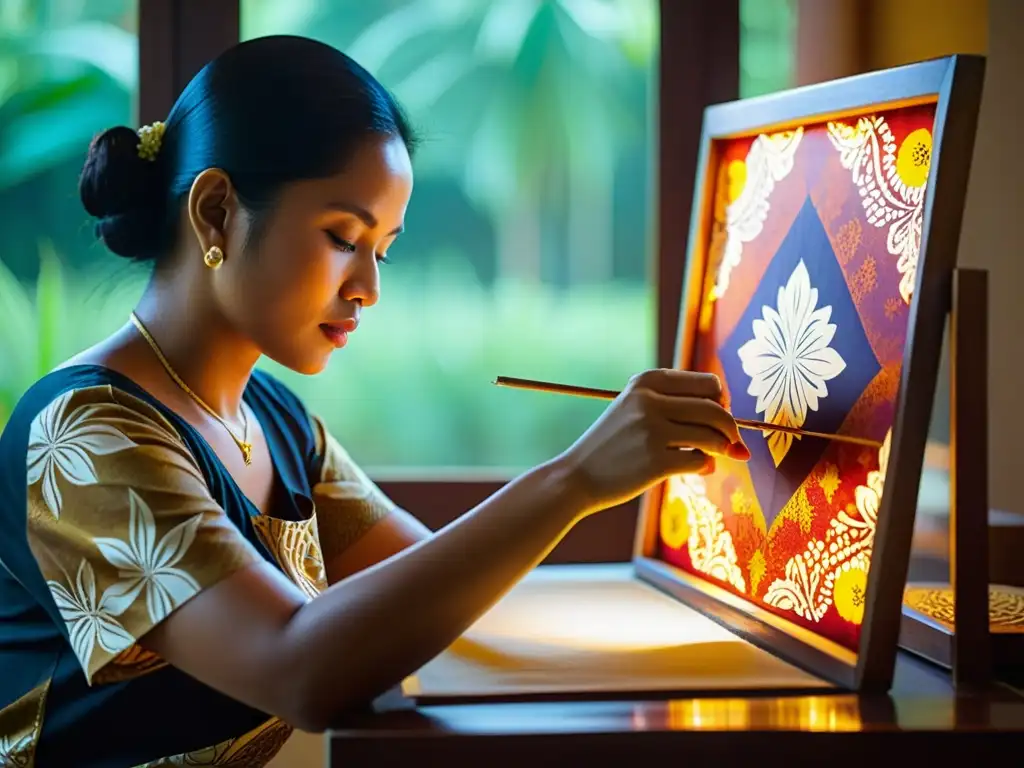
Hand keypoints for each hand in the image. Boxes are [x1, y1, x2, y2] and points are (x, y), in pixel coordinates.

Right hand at [557, 368, 748, 513]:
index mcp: (647, 381)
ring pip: (713, 435)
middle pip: (716, 409)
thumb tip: (735, 424)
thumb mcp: (636, 409)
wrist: (577, 476)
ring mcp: (652, 430)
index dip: (722, 403)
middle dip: (730, 428)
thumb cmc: (615, 444)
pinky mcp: (655, 461)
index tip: (718, 419)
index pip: (709, 384)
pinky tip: (696, 469)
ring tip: (710, 455)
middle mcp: (649, 400)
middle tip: (728, 443)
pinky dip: (705, 467)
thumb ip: (679, 407)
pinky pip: (701, 461)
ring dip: (721, 449)